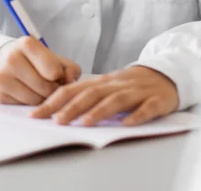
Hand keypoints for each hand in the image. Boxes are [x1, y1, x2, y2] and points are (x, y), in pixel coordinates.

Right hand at [0, 37, 80, 104]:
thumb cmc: (30, 59)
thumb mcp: (50, 56)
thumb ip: (68, 67)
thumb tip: (71, 82)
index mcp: (27, 44)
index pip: (53, 70)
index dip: (59, 76)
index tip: (55, 74)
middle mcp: (12, 58)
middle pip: (45, 88)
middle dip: (52, 90)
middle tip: (48, 84)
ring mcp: (2, 77)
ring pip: (35, 101)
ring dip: (42, 99)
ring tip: (38, 88)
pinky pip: (23, 107)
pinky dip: (29, 104)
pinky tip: (26, 93)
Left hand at [31, 66, 178, 125]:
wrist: (165, 75)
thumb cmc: (130, 85)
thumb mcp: (106, 86)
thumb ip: (85, 95)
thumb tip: (55, 110)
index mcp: (102, 82)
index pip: (73, 89)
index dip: (54, 101)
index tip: (35, 114)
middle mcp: (116, 84)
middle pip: (92, 94)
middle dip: (72, 107)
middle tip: (56, 120)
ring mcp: (137, 91)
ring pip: (116, 100)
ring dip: (100, 111)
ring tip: (85, 123)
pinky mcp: (156, 100)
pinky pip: (146, 108)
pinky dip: (137, 115)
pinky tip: (127, 124)